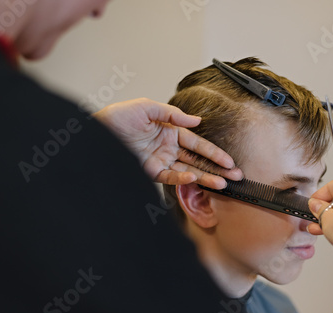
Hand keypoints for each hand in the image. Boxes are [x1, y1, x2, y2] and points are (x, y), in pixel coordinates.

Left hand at [95, 98, 242, 188]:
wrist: (97, 130)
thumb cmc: (120, 116)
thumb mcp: (147, 107)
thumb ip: (173, 115)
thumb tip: (196, 121)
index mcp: (171, 131)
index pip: (198, 143)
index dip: (215, 153)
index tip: (229, 161)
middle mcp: (169, 147)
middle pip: (198, 160)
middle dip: (217, 169)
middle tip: (235, 177)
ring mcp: (161, 160)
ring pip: (188, 171)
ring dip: (205, 177)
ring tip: (222, 184)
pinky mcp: (150, 170)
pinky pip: (169, 177)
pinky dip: (182, 178)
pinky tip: (194, 178)